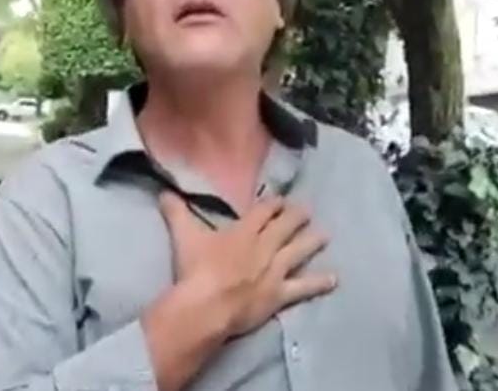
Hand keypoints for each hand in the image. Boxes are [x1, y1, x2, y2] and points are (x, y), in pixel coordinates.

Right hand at [158, 191, 336, 337]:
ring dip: (312, 242)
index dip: (273, 204)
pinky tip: (334, 279)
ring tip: (325, 234)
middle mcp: (264, 247)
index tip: (281, 200)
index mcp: (243, 231)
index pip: (263, 212)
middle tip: (307, 210)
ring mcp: (274, 271)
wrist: (207, 304)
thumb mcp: (183, 236)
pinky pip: (303, 288)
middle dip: (296, 217)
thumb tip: (163, 191)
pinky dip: (319, 283)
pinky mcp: (279, 294)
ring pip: (298, 251)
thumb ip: (176, 212)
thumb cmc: (195, 269)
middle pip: (284, 227)